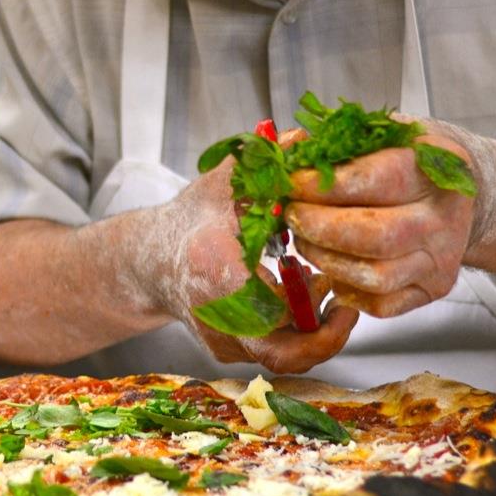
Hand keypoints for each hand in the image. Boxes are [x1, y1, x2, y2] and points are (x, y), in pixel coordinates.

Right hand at [140, 155, 357, 372]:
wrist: (151, 258)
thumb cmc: (191, 220)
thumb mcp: (225, 182)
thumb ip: (263, 161)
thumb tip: (304, 140)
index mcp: (218, 272)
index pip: (271, 312)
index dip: (313, 311)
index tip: (332, 285)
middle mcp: (218, 317)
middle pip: (284, 352)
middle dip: (326, 333)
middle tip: (344, 303)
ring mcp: (222, 340)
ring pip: (282, 355)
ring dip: (311, 328)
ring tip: (320, 287)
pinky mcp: (227, 350)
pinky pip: (271, 351)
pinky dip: (293, 330)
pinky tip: (300, 296)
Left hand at [283, 123, 476, 317]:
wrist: (460, 193)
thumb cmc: (411, 161)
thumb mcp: (382, 135)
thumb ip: (335, 142)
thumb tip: (288, 148)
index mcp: (434, 169)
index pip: (375, 180)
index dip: (324, 186)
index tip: (291, 183)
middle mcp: (443, 218)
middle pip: (375, 236)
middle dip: (318, 227)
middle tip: (291, 216)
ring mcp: (441, 259)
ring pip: (376, 277)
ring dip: (326, 260)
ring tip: (306, 239)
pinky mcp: (433, 289)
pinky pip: (381, 304)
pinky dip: (347, 289)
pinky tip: (334, 265)